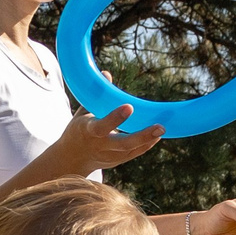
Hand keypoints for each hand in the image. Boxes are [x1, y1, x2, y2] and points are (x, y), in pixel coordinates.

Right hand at [47, 105, 165, 176]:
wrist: (73, 158)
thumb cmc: (79, 129)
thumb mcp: (83, 111)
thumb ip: (95, 96)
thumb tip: (106, 74)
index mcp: (88, 131)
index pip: (101, 126)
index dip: (115, 118)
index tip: (129, 107)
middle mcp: (100, 145)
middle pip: (123, 143)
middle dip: (142, 136)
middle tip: (160, 127)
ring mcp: (109, 156)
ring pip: (131, 149)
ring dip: (148, 139)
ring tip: (162, 128)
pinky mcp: (117, 161)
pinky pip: (134, 153)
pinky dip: (146, 144)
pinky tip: (156, 135)